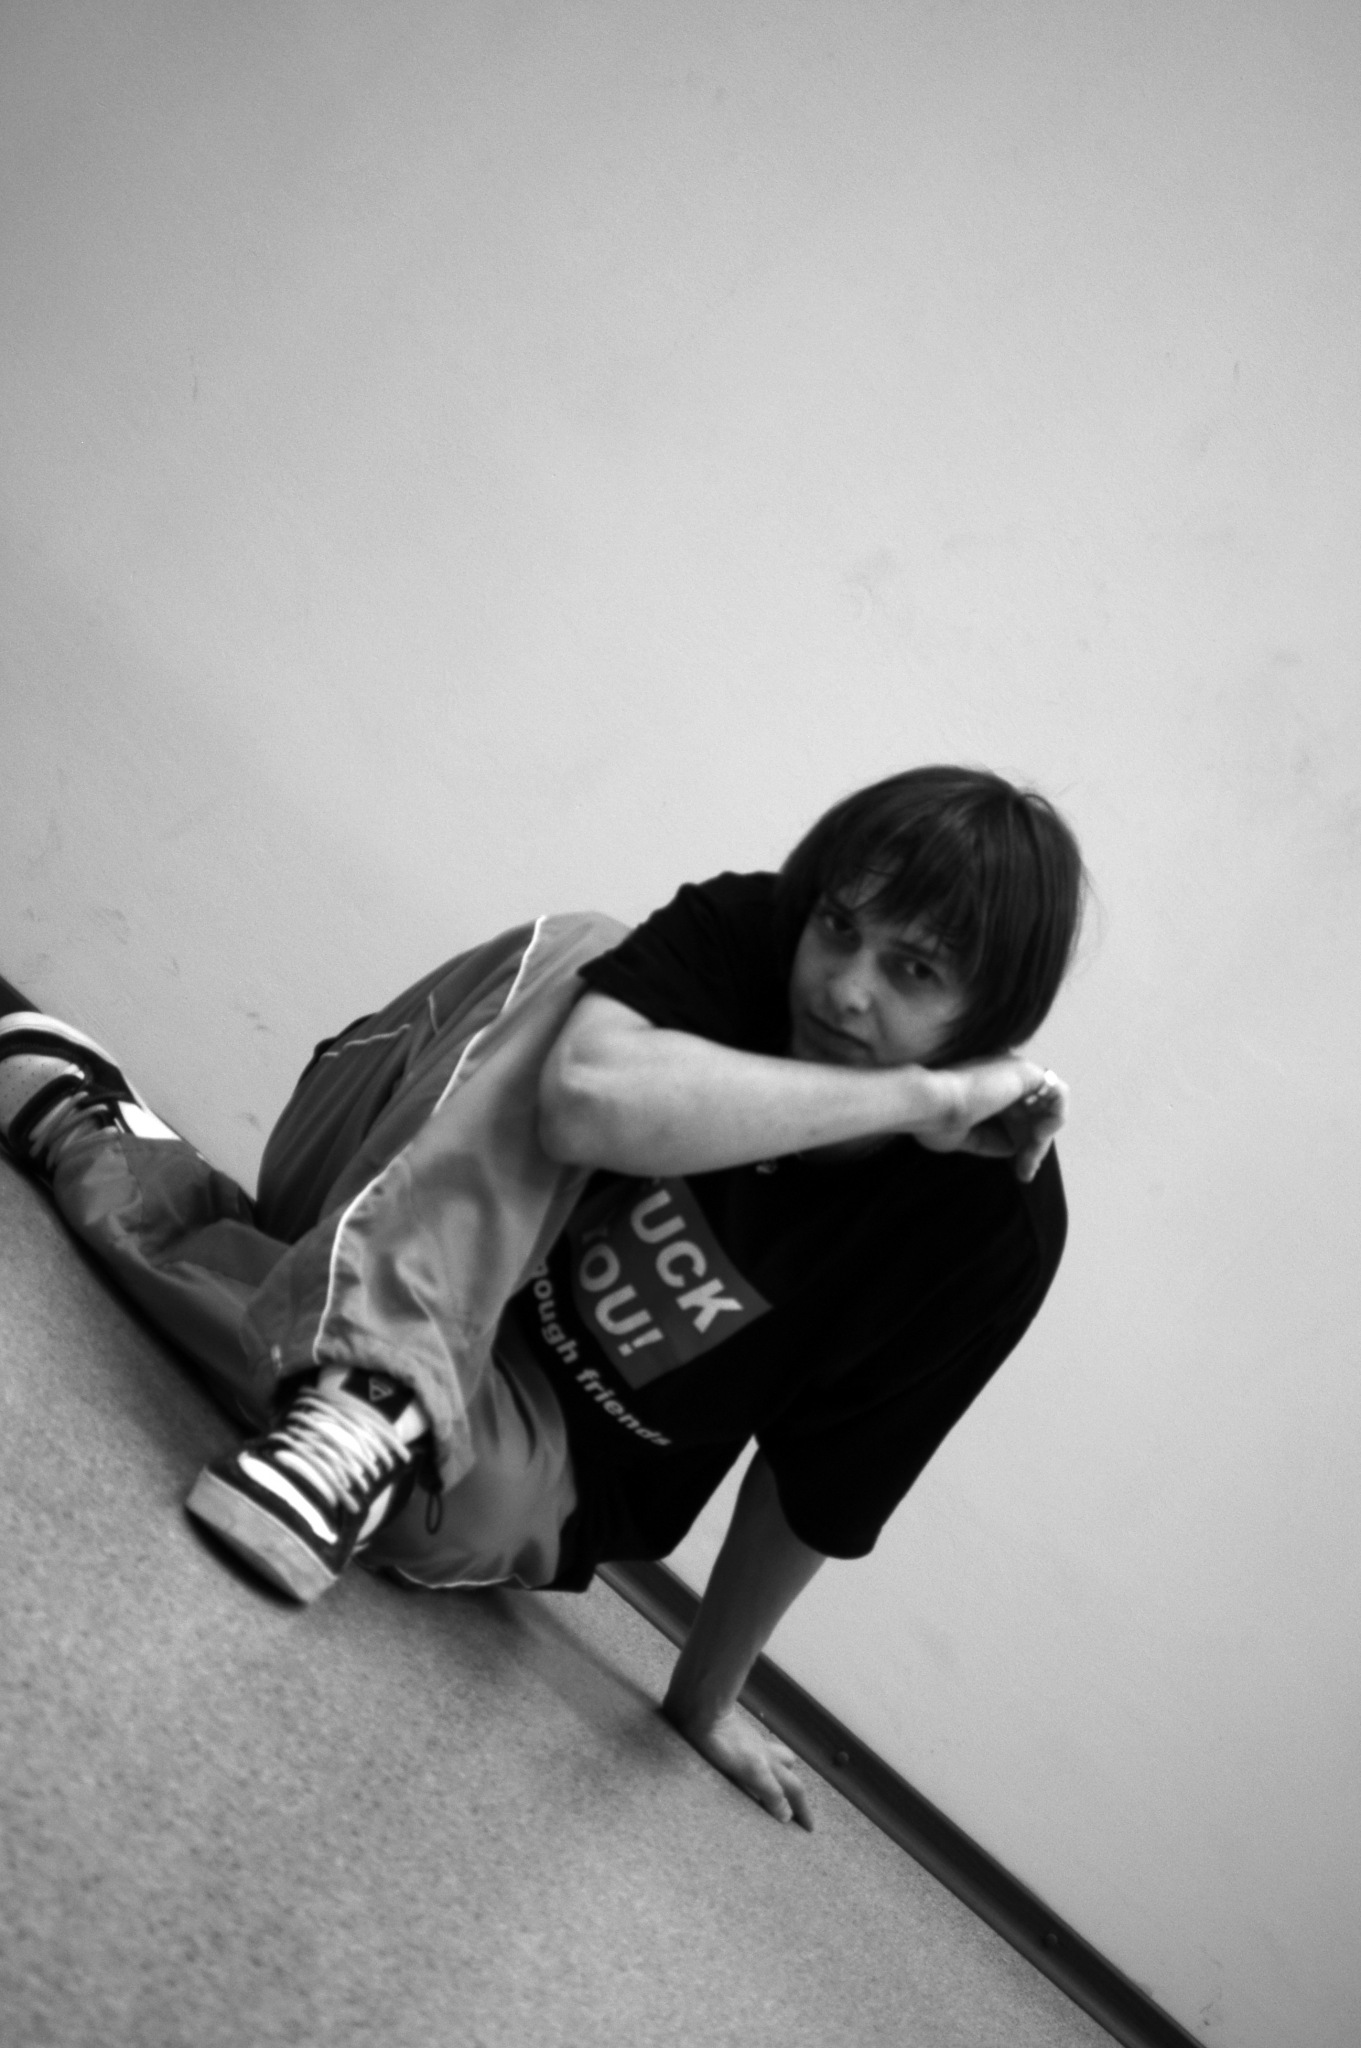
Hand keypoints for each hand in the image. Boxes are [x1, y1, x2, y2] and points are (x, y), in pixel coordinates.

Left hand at [662, 1698, 813, 1829]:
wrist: (705, 1712)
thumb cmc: (726, 1743)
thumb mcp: (752, 1771)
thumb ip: (771, 1791)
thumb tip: (787, 1816)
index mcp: (770, 1765)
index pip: (795, 1789)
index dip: (803, 1809)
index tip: (810, 1829)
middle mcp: (764, 1753)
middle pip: (788, 1770)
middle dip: (795, 1790)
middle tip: (795, 1807)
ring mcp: (750, 1744)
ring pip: (773, 1758)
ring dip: (778, 1771)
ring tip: (773, 1787)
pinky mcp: (734, 1738)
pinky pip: (753, 1753)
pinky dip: (757, 1763)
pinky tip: (744, 1769)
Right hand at [911, 1057, 1068, 1182]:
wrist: (930, 1105)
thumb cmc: (935, 1120)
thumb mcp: (967, 1138)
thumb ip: (995, 1139)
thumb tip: (1016, 1147)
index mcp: (984, 1087)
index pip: (1018, 1117)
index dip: (1024, 1146)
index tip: (1021, 1171)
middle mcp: (1001, 1076)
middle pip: (1034, 1116)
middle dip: (1034, 1148)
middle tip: (1025, 1172)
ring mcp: (1015, 1071)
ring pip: (1046, 1109)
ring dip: (1042, 1138)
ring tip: (1029, 1158)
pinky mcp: (1027, 1072)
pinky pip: (1059, 1094)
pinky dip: (1054, 1118)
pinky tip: (1038, 1136)